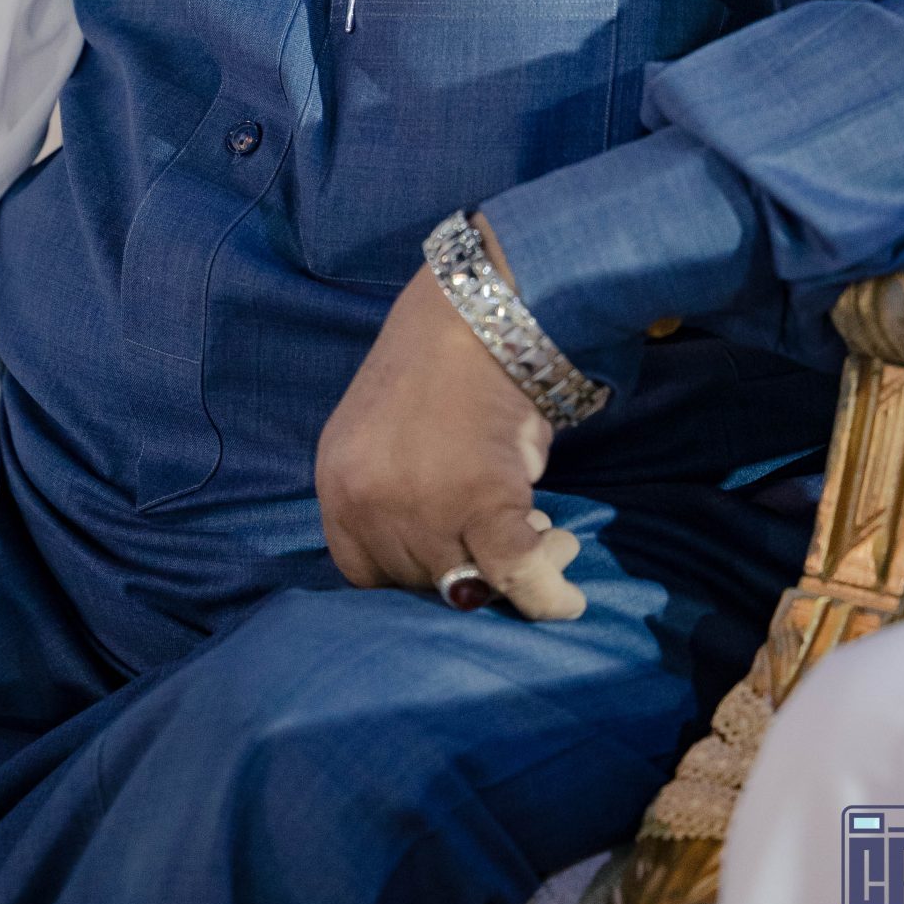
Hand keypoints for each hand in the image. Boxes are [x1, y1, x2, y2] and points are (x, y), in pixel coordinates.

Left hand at [315, 224, 585, 621]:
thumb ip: (404, 501)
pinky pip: (516, 574)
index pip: (364, 570)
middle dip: (463, 574)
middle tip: (508, 549)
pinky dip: (546, 590)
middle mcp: (364, 500)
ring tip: (546, 541)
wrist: (481, 309)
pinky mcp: (480, 502)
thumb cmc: (444, 366)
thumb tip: (460, 575)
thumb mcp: (390, 440)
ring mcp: (418, 505)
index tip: (455, 561)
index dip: (414, 575)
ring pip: (464, 585)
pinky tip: (567, 593)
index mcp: (336, 481)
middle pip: (412, 582)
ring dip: (510, 580)